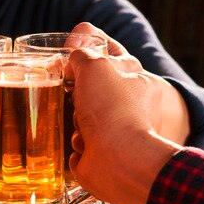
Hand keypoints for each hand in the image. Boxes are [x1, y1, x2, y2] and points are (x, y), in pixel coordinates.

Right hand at [69, 22, 189, 142]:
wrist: (120, 160)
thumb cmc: (113, 111)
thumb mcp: (94, 66)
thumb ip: (80, 54)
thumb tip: (70, 63)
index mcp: (133, 76)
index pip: (109, 49)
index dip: (86, 43)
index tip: (71, 47)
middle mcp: (127, 101)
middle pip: (89, 84)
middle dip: (77, 90)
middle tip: (77, 93)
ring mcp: (115, 127)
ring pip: (79, 112)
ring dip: (76, 118)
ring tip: (86, 125)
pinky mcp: (100, 149)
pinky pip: (76, 138)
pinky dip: (77, 141)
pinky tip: (87, 144)